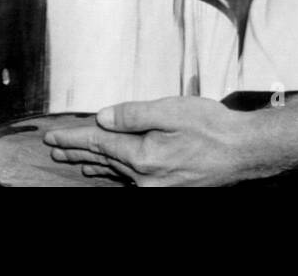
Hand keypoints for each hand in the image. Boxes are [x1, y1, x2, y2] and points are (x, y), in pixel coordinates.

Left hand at [44, 95, 266, 186]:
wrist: (245, 152)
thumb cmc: (213, 127)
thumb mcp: (171, 110)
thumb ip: (133, 114)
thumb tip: (103, 118)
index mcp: (143, 156)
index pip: (98, 144)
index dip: (73, 138)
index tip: (52, 136)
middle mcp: (144, 178)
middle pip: (102, 162)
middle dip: (76, 153)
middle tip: (54, 148)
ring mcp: (155, 187)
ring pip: (114, 173)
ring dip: (92, 165)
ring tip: (74, 161)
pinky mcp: (166, 188)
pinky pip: (130, 179)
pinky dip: (113, 173)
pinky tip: (107, 171)